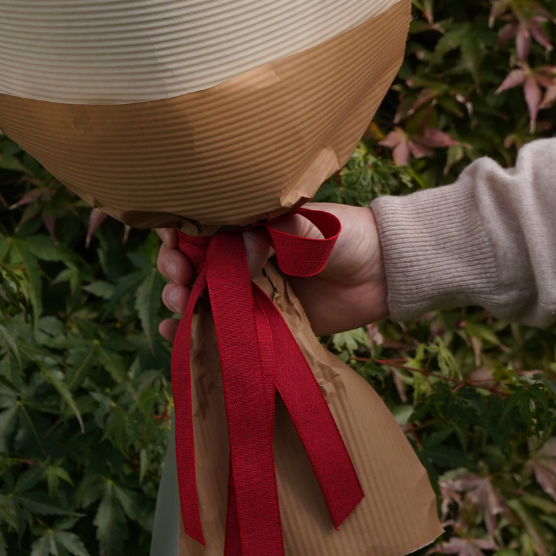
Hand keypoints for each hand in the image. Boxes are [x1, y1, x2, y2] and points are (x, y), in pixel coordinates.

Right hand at [155, 203, 388, 340]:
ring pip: (199, 293)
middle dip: (174, 267)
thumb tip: (238, 251)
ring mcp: (249, 289)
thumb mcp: (309, 225)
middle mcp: (242, 255)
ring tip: (178, 303)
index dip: (177, 231)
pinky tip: (174, 332)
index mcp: (249, 224)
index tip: (172, 240)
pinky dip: (193, 330)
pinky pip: (221, 325)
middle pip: (191, 260)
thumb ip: (275, 233)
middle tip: (180, 274)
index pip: (200, 224)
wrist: (383, 274)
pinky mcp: (261, 320)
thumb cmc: (345, 236)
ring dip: (178, 297)